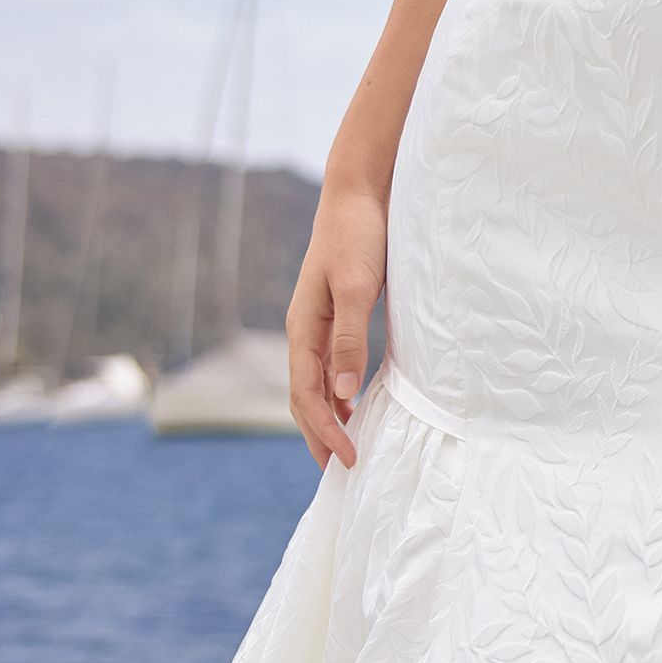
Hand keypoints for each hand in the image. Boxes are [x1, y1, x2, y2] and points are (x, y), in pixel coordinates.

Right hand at [287, 182, 387, 471]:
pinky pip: (330, 365)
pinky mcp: (336, 314)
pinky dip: (339, 392)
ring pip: (316, 383)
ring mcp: (318, 323)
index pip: (306, 395)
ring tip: (346, 445)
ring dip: (328, 416)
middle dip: (320, 435)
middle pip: (304, 396)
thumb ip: (348, 338)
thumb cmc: (357, 236)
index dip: (324, 431)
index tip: (348, 459)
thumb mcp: (354, 288)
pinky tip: (356, 402)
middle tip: (343, 468)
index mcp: (302, 328)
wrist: (359, 194)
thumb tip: (344, 392)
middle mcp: (304, 330)